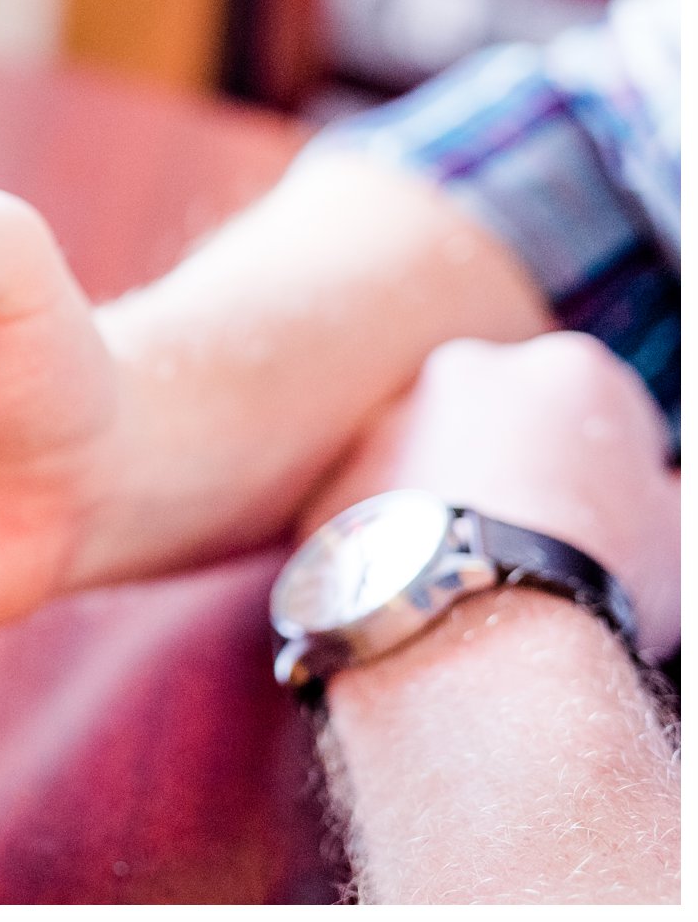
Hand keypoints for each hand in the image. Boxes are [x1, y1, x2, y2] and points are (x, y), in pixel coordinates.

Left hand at [300, 333, 679, 658]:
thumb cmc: (600, 580)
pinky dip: (393, 531)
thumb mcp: (679, 535)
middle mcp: (469, 368)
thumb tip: (659, 493)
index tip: (598, 521)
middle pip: (501, 419)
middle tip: (530, 540)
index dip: (604, 472)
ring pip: (429, 453)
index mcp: (569, 368)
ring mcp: (391, 416)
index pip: (597, 409)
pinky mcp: (335, 472)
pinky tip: (420, 581)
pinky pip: (373, 500)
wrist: (479, 629)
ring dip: (448, 494)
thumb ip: (668, 496)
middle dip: (516, 467)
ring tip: (472, 569)